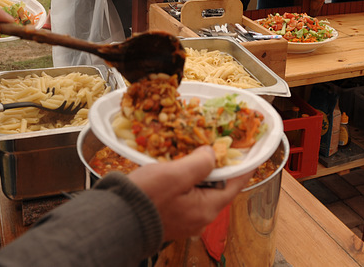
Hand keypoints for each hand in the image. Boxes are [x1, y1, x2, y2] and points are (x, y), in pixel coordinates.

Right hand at [128, 146, 251, 241]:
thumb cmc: (146, 198)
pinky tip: (175, 165)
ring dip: (197, 170)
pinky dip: (184, 179)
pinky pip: (185, 194)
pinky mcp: (170, 216)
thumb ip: (200, 163)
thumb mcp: (176, 175)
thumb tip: (212, 154)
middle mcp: (199, 218)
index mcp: (206, 209)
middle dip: (216, 164)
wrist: (115, 221)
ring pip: (200, 189)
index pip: (235, 184)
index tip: (248, 150)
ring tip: (192, 150)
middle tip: (214, 143)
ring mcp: (184, 219)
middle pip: (218, 186)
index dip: (242, 165)